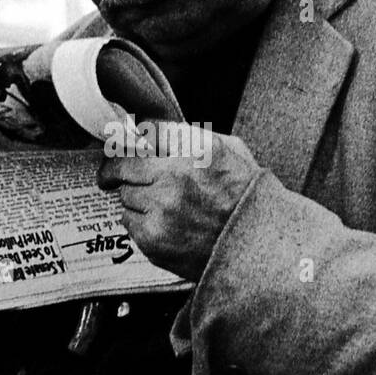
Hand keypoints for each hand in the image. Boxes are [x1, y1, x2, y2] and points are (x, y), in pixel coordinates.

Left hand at [96, 122, 259, 280]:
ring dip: (137, 197)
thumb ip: (191, 134)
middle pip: (124, 165)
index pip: (147, 131)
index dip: (138, 137)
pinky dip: (141, 221)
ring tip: (162, 204)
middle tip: (117, 174)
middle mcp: (174, 179)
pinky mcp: (153, 240)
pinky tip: (164, 223)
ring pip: (125, 196)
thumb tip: (152, 126)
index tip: (133, 144)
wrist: (258, 247)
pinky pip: (129, 222)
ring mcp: (161, 212)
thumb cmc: (246, 196)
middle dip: (124, 169)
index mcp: (195, 152)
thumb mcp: (230, 149)